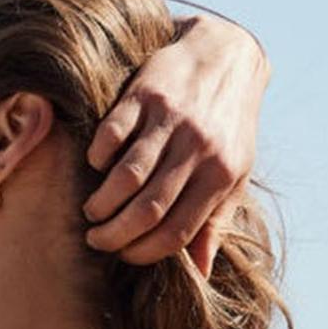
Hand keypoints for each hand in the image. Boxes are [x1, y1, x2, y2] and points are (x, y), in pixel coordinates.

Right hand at [82, 16, 269, 275]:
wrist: (229, 55)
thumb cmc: (230, 126)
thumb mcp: (235, 175)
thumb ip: (215, 223)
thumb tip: (200, 273)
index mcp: (219, 176)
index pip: (175, 233)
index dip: (143, 253)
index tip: (125, 255)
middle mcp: (197, 149)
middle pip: (147, 210)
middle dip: (115, 236)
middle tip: (98, 240)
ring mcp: (171, 120)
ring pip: (127, 177)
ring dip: (102, 203)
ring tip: (92, 212)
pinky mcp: (146, 93)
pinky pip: (113, 134)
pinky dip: (98, 158)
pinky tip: (95, 168)